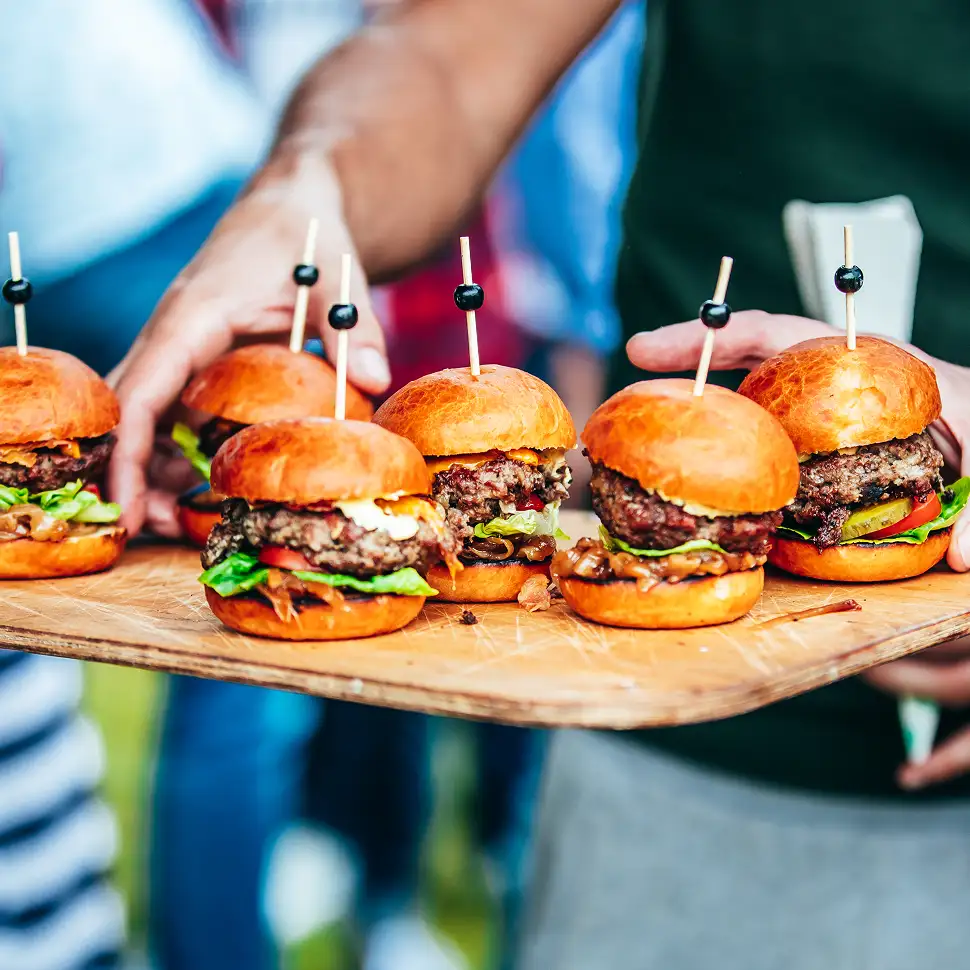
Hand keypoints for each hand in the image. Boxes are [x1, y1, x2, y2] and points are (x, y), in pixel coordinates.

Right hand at [108, 150, 390, 536]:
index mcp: (194, 315)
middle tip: (151, 528)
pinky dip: (180, 447)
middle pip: (132, 410)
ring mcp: (186, 348)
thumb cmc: (307, 234)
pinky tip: (199, 485)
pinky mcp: (203, 358)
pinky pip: (178, 409)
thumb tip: (372, 379)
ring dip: (154, 465)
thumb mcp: (338, 276)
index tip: (126, 502)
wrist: (295, 206)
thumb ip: (353, 328)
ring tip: (175, 522)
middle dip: (131, 470)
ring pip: (150, 414)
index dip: (128, 450)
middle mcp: (176, 334)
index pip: (141, 389)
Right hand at [628, 310, 969, 787]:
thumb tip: (967, 558)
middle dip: (686, 366)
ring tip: (645, 448)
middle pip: (743, 369)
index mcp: (858, 368)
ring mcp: (816, 434)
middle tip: (628, 384)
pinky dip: (729, 477)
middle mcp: (826, 396)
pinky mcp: (815, 473)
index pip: (774, 334)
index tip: (647, 346)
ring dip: (699, 427)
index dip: (711, 335)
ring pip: (747, 421)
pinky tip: (704, 499)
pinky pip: (763, 468)